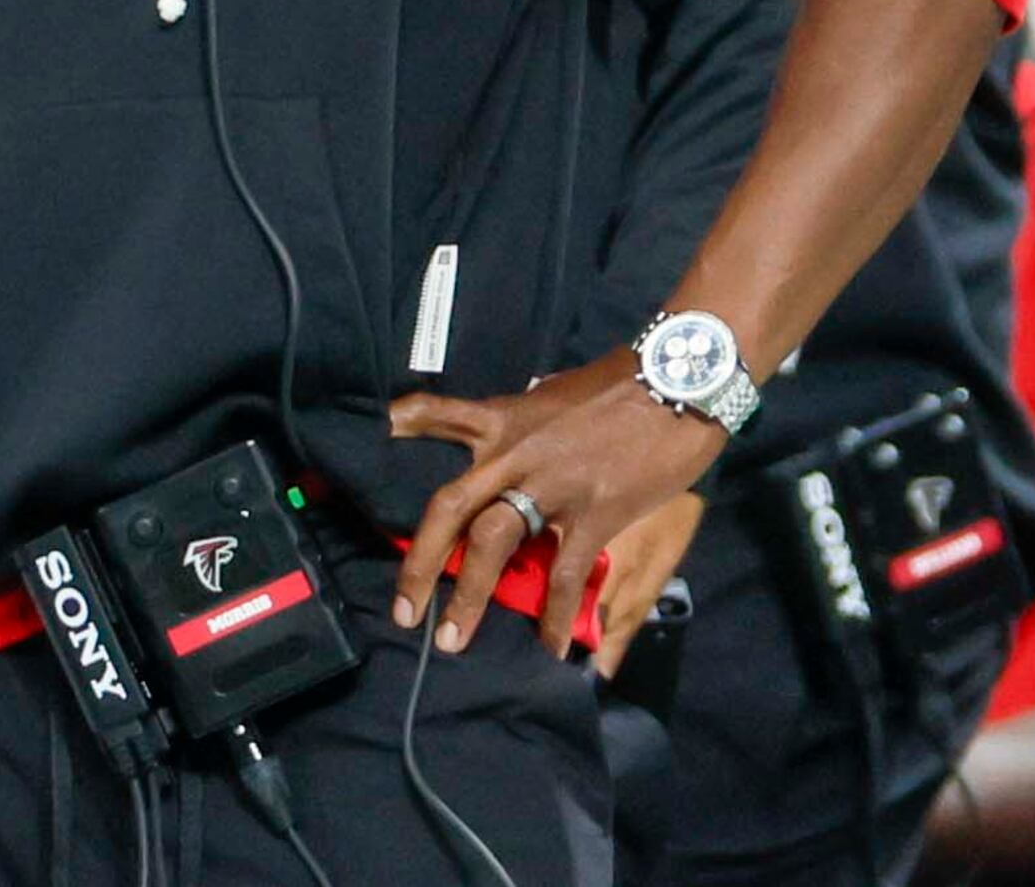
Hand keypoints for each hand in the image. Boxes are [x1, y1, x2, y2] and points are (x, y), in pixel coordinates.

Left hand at [388, 347, 724, 656]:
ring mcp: (551, 485)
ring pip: (493, 544)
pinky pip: (564, 574)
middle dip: (420, 561)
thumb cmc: (619, 388)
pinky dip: (555, 617)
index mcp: (502, 418)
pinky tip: (550, 649)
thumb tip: (506, 441)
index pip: (434, 415)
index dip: (395, 428)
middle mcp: (513, 453)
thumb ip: (522, 423)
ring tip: (451, 641)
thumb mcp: (553, 395)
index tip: (357, 451)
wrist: (678, 385)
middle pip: (448, 505)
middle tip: (401, 609)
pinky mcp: (592, 514)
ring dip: (469, 596)